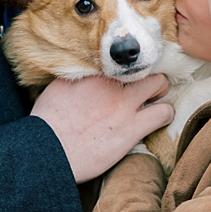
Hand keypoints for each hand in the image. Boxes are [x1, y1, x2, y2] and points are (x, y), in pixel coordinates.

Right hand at [32, 75, 173, 181]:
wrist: (48, 151)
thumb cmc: (46, 125)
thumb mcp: (56, 90)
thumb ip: (74, 79)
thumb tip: (81, 74)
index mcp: (90, 74)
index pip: (118, 60)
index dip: (124, 68)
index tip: (124, 74)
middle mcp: (109, 85)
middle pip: (141, 66)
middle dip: (146, 74)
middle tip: (144, 87)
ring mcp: (122, 105)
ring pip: (158, 84)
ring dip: (159, 92)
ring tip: (155, 101)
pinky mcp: (132, 129)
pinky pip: (163, 113)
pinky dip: (164, 115)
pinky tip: (159, 119)